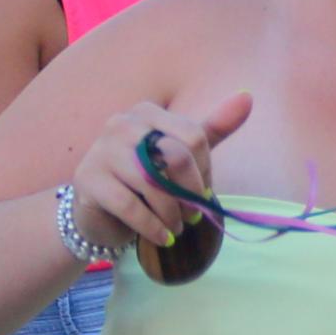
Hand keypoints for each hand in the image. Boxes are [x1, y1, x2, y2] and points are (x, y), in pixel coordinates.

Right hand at [71, 90, 254, 255]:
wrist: (100, 211)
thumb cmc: (145, 179)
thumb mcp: (180, 153)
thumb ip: (212, 129)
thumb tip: (247, 97)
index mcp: (147, 112)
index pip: (193, 137)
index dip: (204, 171)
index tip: (201, 192)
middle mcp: (121, 123)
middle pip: (175, 156)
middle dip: (190, 193)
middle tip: (193, 215)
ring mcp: (101, 149)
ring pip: (153, 184)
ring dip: (172, 214)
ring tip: (176, 227)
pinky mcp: (88, 179)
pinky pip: (130, 205)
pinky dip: (152, 226)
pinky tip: (162, 237)